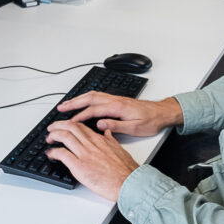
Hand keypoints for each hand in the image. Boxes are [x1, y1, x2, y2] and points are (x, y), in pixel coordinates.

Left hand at [44, 121, 138, 200]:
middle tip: (52, 128)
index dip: (70, 124)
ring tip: (49, 138)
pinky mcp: (79, 166)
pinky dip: (53, 152)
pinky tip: (50, 154)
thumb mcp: (120, 149)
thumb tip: (107, 133)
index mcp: (100, 140)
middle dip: (58, 126)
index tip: (65, 126)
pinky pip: (62, 154)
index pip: (81, 126)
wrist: (128, 182)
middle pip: (70, 127)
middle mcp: (91, 144)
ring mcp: (85, 154)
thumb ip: (111, 140)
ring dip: (53, 135)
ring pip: (64, 136)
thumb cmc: (126, 170)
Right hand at [56, 93, 183, 136]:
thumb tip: (99, 124)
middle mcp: (115, 100)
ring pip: (93, 95)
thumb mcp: (134, 128)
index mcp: (118, 107)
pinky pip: (98, 96)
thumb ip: (116, 126)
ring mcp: (116, 99)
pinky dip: (87, 98)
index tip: (69, 122)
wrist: (162, 113)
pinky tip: (84, 102)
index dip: (80, 116)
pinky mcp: (118, 100)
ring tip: (67, 104)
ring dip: (79, 98)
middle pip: (90, 98)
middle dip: (74, 102)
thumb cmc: (151, 121)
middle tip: (61, 107)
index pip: (94, 110)